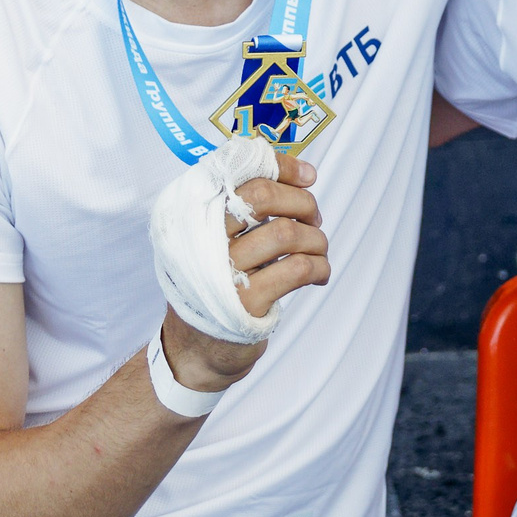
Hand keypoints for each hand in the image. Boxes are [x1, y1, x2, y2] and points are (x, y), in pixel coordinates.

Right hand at [162, 153, 329, 381]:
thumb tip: (305, 175)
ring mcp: (224, 271)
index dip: (280, 167)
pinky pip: (297, 268)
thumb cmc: (219, 286)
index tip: (308, 175)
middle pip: (260, 197)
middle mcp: (203, 239)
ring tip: (319, 250)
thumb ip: (249, 207)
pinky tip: (319, 274)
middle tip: (314, 217)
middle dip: (301, 201)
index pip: (237, 173)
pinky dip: (319, 266)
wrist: (198, 349)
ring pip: (285, 232)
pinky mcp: (247, 301)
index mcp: (197, 217)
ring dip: (316, 238)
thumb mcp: (221, 242)